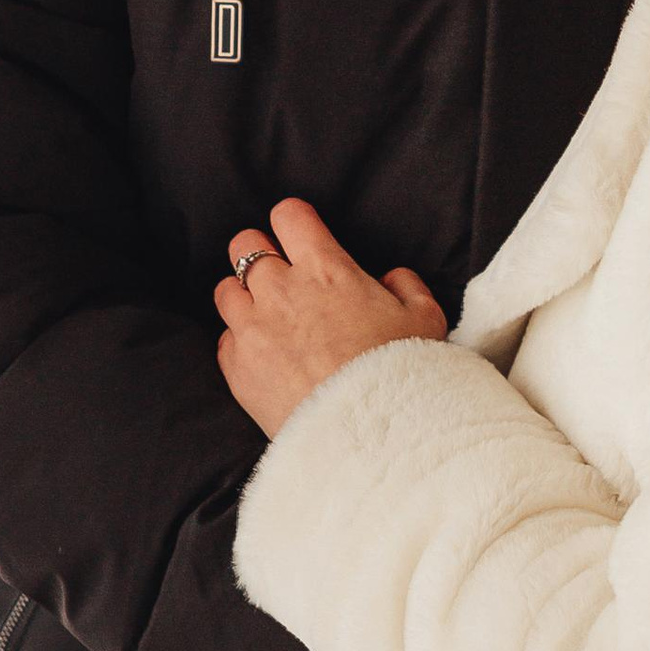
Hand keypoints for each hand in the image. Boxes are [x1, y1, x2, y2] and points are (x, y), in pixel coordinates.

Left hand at [216, 199, 447, 438]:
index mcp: (325, 269)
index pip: (288, 215)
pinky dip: (240, 342)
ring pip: (225, 289)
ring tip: (267, 317)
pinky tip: (265, 356)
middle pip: (245, 244)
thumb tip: (389, 277)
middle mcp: (280, 290)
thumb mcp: (425, 319)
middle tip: (280, 276)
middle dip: (259, 253)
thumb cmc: (399, 373)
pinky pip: (225, 338)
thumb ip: (406, 285)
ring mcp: (252, 328)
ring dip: (244, 297)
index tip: (301, 236)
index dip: (294, 221)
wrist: (364, 435)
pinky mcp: (236, 367)